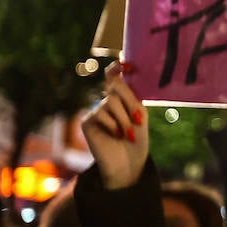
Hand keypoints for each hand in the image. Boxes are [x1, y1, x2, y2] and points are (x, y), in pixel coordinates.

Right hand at [82, 61, 148, 190]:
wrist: (129, 163)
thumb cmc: (137, 139)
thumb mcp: (139, 114)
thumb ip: (131, 95)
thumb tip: (119, 77)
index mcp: (122, 97)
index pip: (114, 76)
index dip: (116, 67)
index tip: (124, 64)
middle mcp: (107, 100)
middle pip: (115, 85)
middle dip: (129, 102)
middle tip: (137, 121)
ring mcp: (95, 109)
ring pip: (111, 101)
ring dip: (124, 119)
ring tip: (127, 134)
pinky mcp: (87, 121)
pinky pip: (100, 113)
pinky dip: (113, 125)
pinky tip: (116, 135)